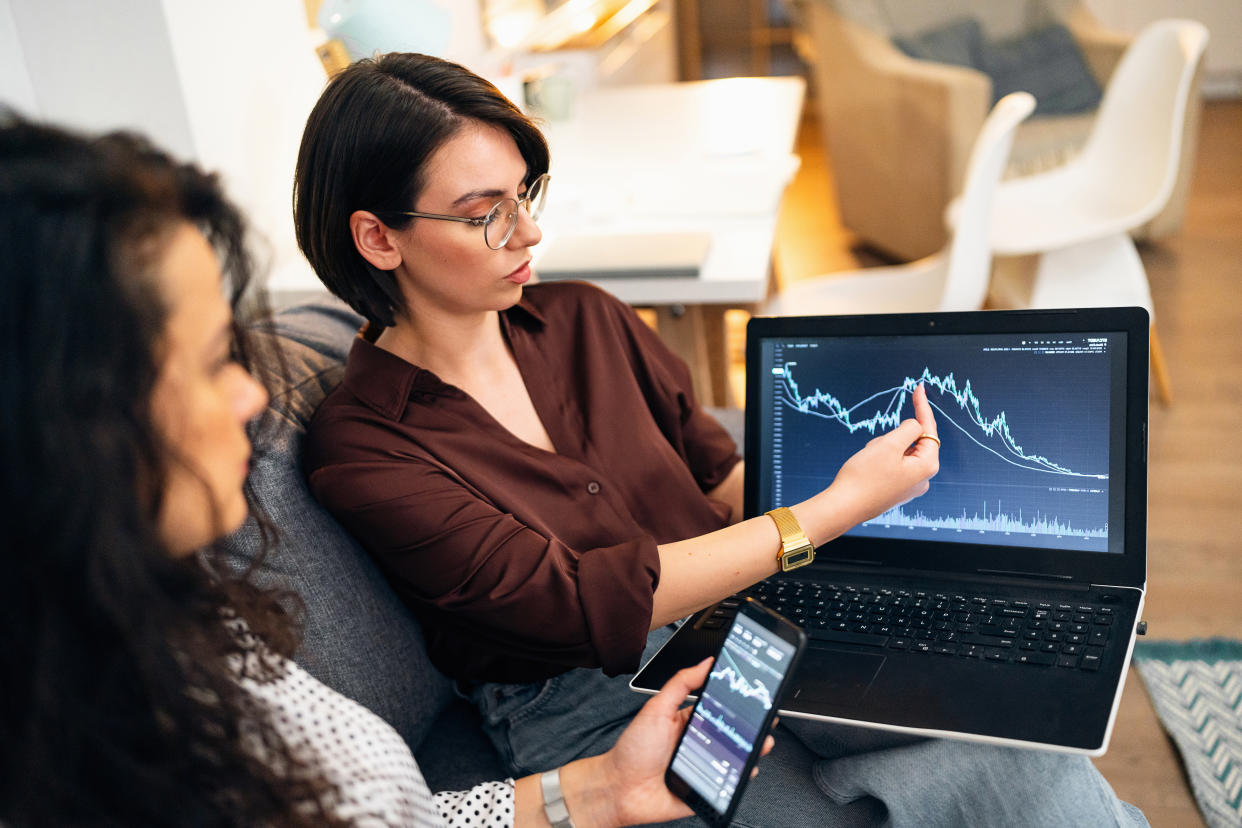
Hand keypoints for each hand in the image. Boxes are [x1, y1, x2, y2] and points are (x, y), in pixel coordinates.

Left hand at [569, 658, 774, 827]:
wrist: (619, 789)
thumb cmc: (633, 750)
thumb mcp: (656, 708)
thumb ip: (681, 683)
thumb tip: (705, 662)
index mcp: (688, 721)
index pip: (719, 708)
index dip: (737, 702)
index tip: (753, 694)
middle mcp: (699, 743)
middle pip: (732, 733)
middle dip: (752, 726)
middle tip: (766, 718)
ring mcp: (704, 766)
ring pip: (735, 757)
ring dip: (752, 750)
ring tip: (762, 742)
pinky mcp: (706, 789)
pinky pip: (730, 783)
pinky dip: (742, 777)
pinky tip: (747, 768)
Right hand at [816, 383, 939, 532]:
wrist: (842, 507)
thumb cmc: (864, 476)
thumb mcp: (888, 445)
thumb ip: (908, 429)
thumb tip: (915, 426)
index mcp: (926, 466)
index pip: (928, 429)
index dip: (922, 407)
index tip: (918, 388)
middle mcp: (923, 479)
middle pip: (912, 442)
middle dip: (893, 437)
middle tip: (874, 446)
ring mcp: (909, 487)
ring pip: (900, 453)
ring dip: (884, 448)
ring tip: (867, 460)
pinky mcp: (896, 491)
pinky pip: (892, 465)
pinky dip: (880, 460)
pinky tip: (866, 468)